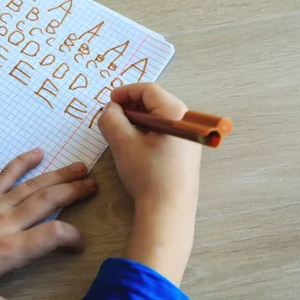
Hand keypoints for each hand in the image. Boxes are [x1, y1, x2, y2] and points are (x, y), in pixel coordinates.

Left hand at [0, 150, 96, 299]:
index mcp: (12, 248)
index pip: (52, 234)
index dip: (72, 235)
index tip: (79, 242)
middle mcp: (10, 222)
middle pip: (49, 201)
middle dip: (75, 192)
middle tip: (96, 185)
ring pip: (35, 186)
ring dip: (60, 175)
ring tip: (82, 168)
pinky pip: (7, 174)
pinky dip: (23, 162)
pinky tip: (38, 153)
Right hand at [97, 83, 201, 284]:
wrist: (168, 210)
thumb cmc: (147, 174)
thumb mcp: (122, 143)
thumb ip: (111, 119)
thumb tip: (110, 109)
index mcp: (175, 113)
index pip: (148, 90)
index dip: (125, 92)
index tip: (109, 102)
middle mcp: (187, 120)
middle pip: (156, 101)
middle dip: (131, 105)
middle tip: (113, 116)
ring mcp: (190, 136)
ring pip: (160, 116)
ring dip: (138, 118)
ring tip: (121, 131)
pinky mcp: (187, 151)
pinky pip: (166, 130)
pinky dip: (148, 130)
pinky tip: (136, 144)